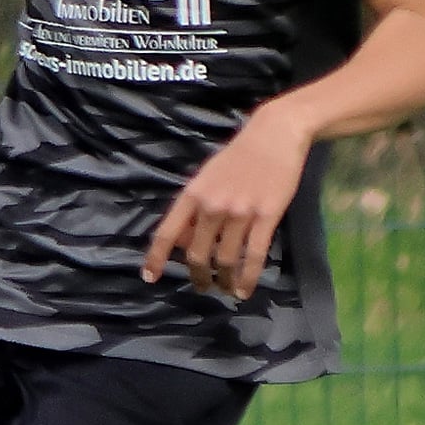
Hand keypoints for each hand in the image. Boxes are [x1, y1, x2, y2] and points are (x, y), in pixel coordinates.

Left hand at [142, 102, 311, 298]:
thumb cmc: (239, 155)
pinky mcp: (265, 217)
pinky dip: (247, 279)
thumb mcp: (207, 176)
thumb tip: (186, 240)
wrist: (275, 134)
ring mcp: (239, 213)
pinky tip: (244, 291)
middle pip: (197, 255)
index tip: (150, 277)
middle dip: (198, 277)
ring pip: (225, 261)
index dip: (156, 258)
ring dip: (224, 282)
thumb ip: (195, 207)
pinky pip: (253, 257)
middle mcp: (212, 206)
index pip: (167, 232)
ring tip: (227, 289)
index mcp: (193, 194)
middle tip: (203, 286)